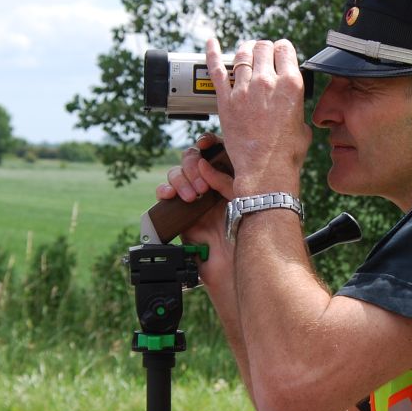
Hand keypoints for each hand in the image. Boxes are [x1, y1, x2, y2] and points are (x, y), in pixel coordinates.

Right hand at [155, 133, 236, 293]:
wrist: (233, 268)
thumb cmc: (246, 236)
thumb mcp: (242, 199)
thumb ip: (224, 179)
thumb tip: (203, 163)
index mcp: (233, 177)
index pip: (217, 150)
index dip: (209, 142)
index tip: (206, 143)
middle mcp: (213, 185)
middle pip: (193, 158)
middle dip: (193, 166)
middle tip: (203, 187)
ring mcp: (195, 198)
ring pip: (178, 173)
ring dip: (181, 179)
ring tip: (192, 197)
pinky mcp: (180, 212)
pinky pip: (166, 193)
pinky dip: (165, 190)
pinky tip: (170, 196)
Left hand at [206, 38, 310, 196]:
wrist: (265, 170)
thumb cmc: (287, 154)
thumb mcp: (303, 125)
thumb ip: (297, 108)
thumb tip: (292, 106)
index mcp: (291, 85)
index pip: (285, 49)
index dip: (282, 49)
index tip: (279, 54)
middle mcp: (267, 82)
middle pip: (263, 47)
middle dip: (263, 49)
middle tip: (262, 55)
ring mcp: (244, 89)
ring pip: (241, 55)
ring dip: (244, 52)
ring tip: (245, 54)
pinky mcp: (226, 99)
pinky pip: (216, 69)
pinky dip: (211, 52)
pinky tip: (211, 42)